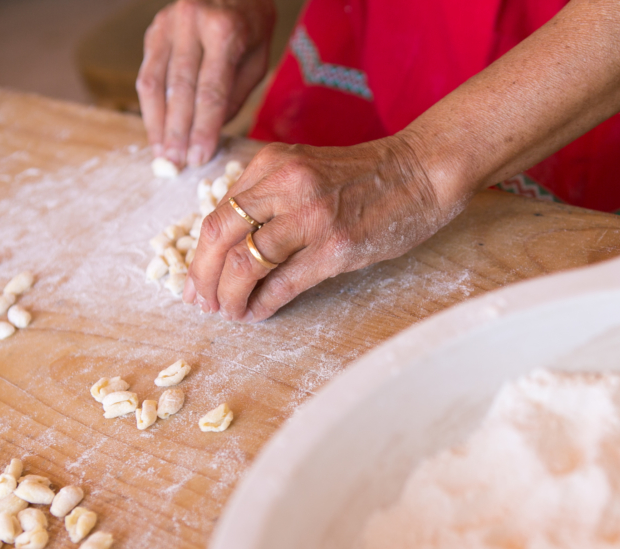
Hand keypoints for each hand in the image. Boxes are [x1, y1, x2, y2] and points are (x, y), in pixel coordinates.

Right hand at [136, 0, 274, 168]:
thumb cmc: (251, 26)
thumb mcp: (257, 59)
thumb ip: (234, 95)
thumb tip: (208, 133)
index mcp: (225, 30)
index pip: (210, 90)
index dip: (203, 128)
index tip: (199, 158)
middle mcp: (191, 23)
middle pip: (179, 89)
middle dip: (177, 132)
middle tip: (177, 164)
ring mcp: (167, 25)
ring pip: (154, 82)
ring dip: (157, 123)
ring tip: (163, 154)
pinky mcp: (153, 30)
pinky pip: (147, 74)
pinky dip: (150, 106)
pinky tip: (156, 130)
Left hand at [183, 135, 462, 321]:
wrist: (422, 172)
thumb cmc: (366, 176)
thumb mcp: (307, 170)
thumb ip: (269, 197)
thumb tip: (233, 247)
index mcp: (272, 163)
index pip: (217, 212)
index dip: (200, 253)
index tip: (197, 280)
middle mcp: (285, 185)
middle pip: (219, 236)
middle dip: (203, 278)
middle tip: (202, 303)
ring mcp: (311, 216)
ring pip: (244, 262)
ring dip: (229, 296)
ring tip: (229, 312)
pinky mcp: (335, 247)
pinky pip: (283, 283)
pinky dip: (263, 304)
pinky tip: (257, 314)